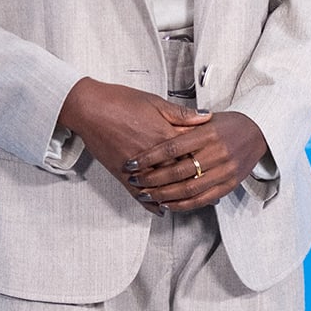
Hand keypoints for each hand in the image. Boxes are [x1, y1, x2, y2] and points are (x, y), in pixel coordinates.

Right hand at [58, 78, 209, 210]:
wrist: (89, 108)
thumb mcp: (155, 101)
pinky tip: (160, 210)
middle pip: (180, 174)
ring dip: (176, 198)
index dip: (207, 161)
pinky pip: (138, 194)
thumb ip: (181, 114)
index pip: (193, 152)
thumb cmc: (119, 101)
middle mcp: (154, 154)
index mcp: (165, 134)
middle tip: (213, 194)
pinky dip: (150, 204)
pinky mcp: (122, 174)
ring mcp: (137, 167)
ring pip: (161, 188)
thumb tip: (206, 117)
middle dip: (197, 184)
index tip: (221, 168)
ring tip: (192, 204)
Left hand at [123, 111, 268, 210]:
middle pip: (177, 171)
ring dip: (164, 195)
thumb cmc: (229, 124)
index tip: (132, 163)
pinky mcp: (230, 184)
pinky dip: (183, 204)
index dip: (148, 158)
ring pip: (188, 188)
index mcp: (208, 133)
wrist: (260, 132)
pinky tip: (168, 204)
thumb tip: (157, 127)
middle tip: (135, 181)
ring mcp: (225, 171)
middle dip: (152, 179)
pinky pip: (203, 199)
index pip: (171, 147)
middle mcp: (217, 153)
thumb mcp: (207, 118)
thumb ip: (184, 123)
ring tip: (147, 195)